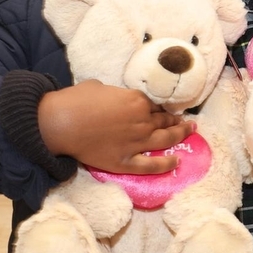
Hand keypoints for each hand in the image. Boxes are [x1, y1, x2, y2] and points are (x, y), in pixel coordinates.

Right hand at [38, 80, 194, 174]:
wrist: (61, 122)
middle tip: (185, 121)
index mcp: (136, 101)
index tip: (168, 108)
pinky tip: (176, 162)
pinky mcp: (126, 162)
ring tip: (190, 132)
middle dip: (176, 120)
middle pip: (164, 120)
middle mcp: (142, 121)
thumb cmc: (76, 100)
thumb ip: (113, 92)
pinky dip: (166, 165)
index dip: (162, 107)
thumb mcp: (98, 86)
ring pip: (165, 140)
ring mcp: (136, 143)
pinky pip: (151, 165)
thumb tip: (113, 96)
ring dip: (180, 135)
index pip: (156, 104)